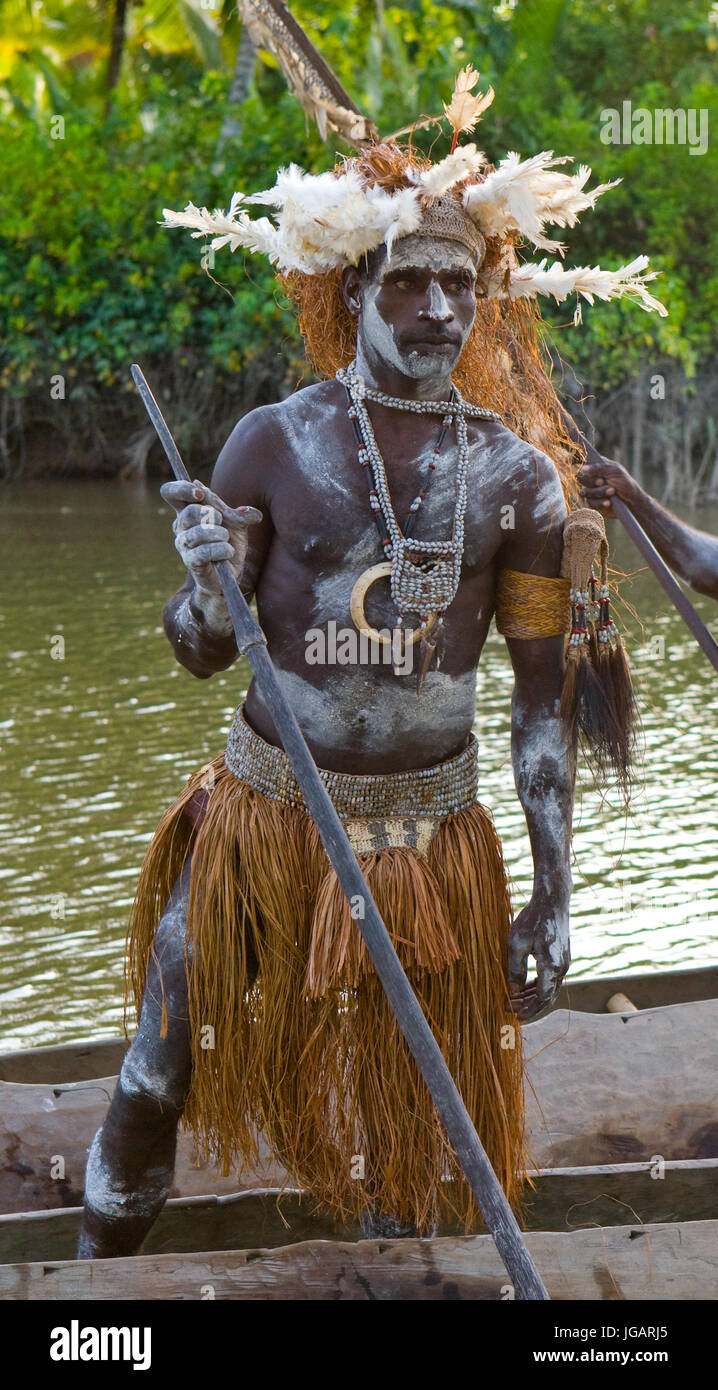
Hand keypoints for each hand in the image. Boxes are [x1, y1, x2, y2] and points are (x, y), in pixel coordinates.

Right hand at [161, 479, 261, 597]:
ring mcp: (184, 545)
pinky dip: (220, 550)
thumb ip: (239, 514)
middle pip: (187, 512)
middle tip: (220, 519)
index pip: (170, 493)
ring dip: (217, 534)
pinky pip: (203, 553)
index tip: (200, 494)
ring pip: (196, 534)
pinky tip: (228, 551)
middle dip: (209, 514)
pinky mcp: (191, 562)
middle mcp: (181, 527)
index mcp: (187, 511)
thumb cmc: (228, 543)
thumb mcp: (237, 524)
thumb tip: (245, 511)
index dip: (181, 489)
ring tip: (226, 538)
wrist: (230, 573)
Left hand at [507, 894, 569, 1021]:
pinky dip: (537, 986)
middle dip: (528, 1007)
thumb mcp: (516, 943)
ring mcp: (563, 964)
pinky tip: (523, 988)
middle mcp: (562, 968)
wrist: (552, 900)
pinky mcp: (561, 958)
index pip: (542, 999)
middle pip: (546, 997)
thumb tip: (512, 992)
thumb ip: (515, 970)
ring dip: (531, 998)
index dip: (528, 1010)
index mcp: (552, 967)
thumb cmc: (532, 919)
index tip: (513, 1016)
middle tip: (509, 1011)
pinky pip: (549, 979)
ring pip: (548, 989)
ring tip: (513, 1002)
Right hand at [578, 455, 640, 517]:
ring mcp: (591, 491)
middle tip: (602, 481)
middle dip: (592, 481)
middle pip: (580, 478)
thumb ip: (599, 468)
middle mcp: (592, 478)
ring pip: (585, 491)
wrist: (631, 501)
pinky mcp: (592, 502)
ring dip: (598, 492)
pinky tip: (608, 502)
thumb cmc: (625, 483)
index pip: (582, 461)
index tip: (570, 459)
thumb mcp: (614, 471)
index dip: (574, 459)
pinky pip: (589, 503)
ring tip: (612, 492)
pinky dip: (599, 502)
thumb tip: (583, 469)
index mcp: (597, 467)